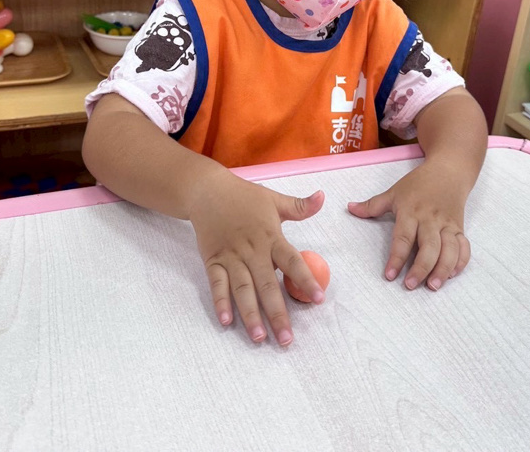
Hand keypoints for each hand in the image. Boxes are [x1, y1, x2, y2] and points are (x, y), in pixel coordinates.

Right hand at [188, 179, 325, 345]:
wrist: (206, 190)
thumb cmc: (243, 196)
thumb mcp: (274, 198)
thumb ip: (299, 206)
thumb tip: (323, 196)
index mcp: (270, 236)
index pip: (292, 261)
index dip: (306, 280)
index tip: (319, 299)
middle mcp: (251, 250)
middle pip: (267, 285)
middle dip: (278, 313)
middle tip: (287, 339)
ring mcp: (231, 257)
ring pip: (242, 289)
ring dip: (250, 314)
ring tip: (259, 338)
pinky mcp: (213, 261)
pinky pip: (217, 284)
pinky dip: (221, 302)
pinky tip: (227, 322)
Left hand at [347, 165, 469, 290]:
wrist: (449, 170)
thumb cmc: (419, 183)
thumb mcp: (394, 192)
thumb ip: (372, 205)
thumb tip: (349, 208)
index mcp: (411, 212)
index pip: (403, 238)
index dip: (396, 258)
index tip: (389, 275)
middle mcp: (430, 220)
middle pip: (429, 247)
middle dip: (421, 268)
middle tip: (410, 285)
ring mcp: (447, 224)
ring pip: (449, 250)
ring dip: (443, 269)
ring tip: (432, 286)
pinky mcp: (460, 228)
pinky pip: (464, 247)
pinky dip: (460, 262)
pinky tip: (452, 275)